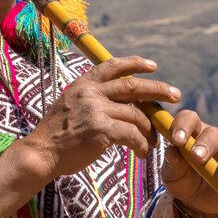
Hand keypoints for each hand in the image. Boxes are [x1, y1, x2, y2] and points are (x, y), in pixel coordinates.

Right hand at [20, 56, 181, 178]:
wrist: (41, 153)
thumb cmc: (56, 134)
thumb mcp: (70, 104)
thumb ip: (91, 97)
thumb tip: (118, 98)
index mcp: (83, 84)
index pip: (113, 65)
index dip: (135, 63)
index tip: (153, 66)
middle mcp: (91, 93)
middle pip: (132, 86)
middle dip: (158, 89)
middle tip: (176, 95)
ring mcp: (96, 110)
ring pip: (136, 115)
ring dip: (149, 130)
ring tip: (154, 142)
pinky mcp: (101, 130)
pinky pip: (132, 135)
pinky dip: (142, 145)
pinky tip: (143, 153)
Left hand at [161, 109, 217, 217]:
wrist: (196, 201)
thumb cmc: (182, 179)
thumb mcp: (172, 173)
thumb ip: (172, 162)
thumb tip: (171, 152)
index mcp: (191, 132)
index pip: (189, 119)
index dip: (183, 126)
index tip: (177, 140)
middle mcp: (212, 137)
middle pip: (213, 133)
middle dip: (205, 144)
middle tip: (197, 157)